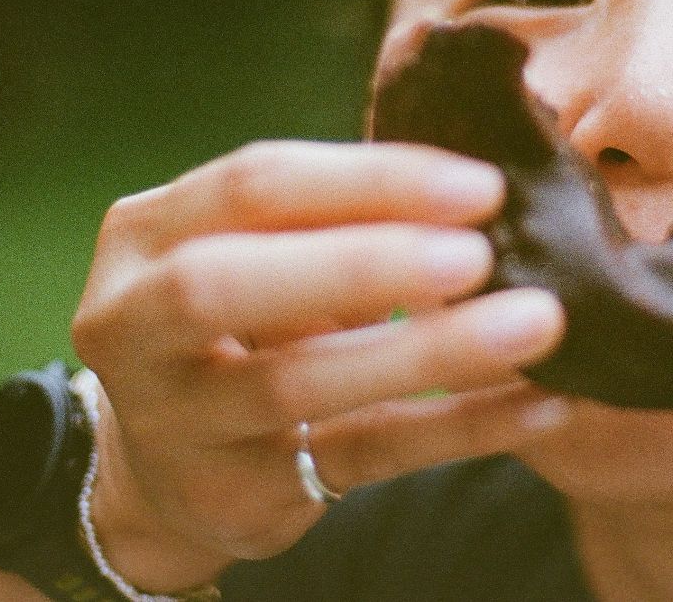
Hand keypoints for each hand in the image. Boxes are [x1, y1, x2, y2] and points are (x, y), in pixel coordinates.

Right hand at [70, 140, 568, 591]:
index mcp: (144, 233)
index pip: (254, 186)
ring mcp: (174, 419)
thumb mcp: (252, 250)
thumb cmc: (235, 315)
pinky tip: (540, 404)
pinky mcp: (235, 493)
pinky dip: (459, 427)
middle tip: (480, 254)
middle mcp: (132, 323)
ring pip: (297, 384)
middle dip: (363, 261)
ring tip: (536, 324)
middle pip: (228, 282)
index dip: (369, 179)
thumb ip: (332, 214)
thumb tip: (479, 187)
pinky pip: (362, 455)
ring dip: (427, 350)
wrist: (163, 464)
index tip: (479, 184)